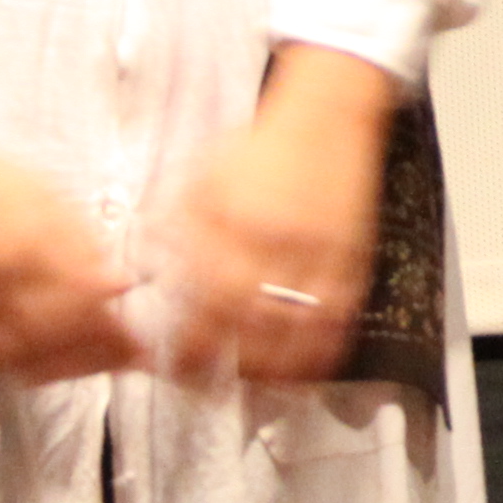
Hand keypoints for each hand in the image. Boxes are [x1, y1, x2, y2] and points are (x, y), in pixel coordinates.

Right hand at [0, 56, 141, 382]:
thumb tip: (122, 281)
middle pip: (61, 336)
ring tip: (105, 364)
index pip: (86, 301)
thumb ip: (81, 241)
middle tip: (137, 356)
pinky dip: (34, 367)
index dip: (120, 322)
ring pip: (29, 357)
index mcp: (28, 243)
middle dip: (105, 352)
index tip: (149, 331)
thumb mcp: (42, 194)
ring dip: (72, 368)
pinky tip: (59, 362)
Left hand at [158, 45, 400, 385]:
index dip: (190, 338)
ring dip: (273, 367)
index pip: (207, 295)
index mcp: (234, 218)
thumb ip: (175, 225)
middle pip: (250, 319)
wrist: (326, 115)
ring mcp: (319, 250)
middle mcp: (277, 238)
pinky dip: (322, 348)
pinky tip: (304, 368)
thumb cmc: (259, 146)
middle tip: (204, 387)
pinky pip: (340, 314)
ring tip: (251, 387)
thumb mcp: (202, 176)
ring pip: (297, 325)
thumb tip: (149, 273)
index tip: (174, 365)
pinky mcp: (353, 256)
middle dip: (226, 363)